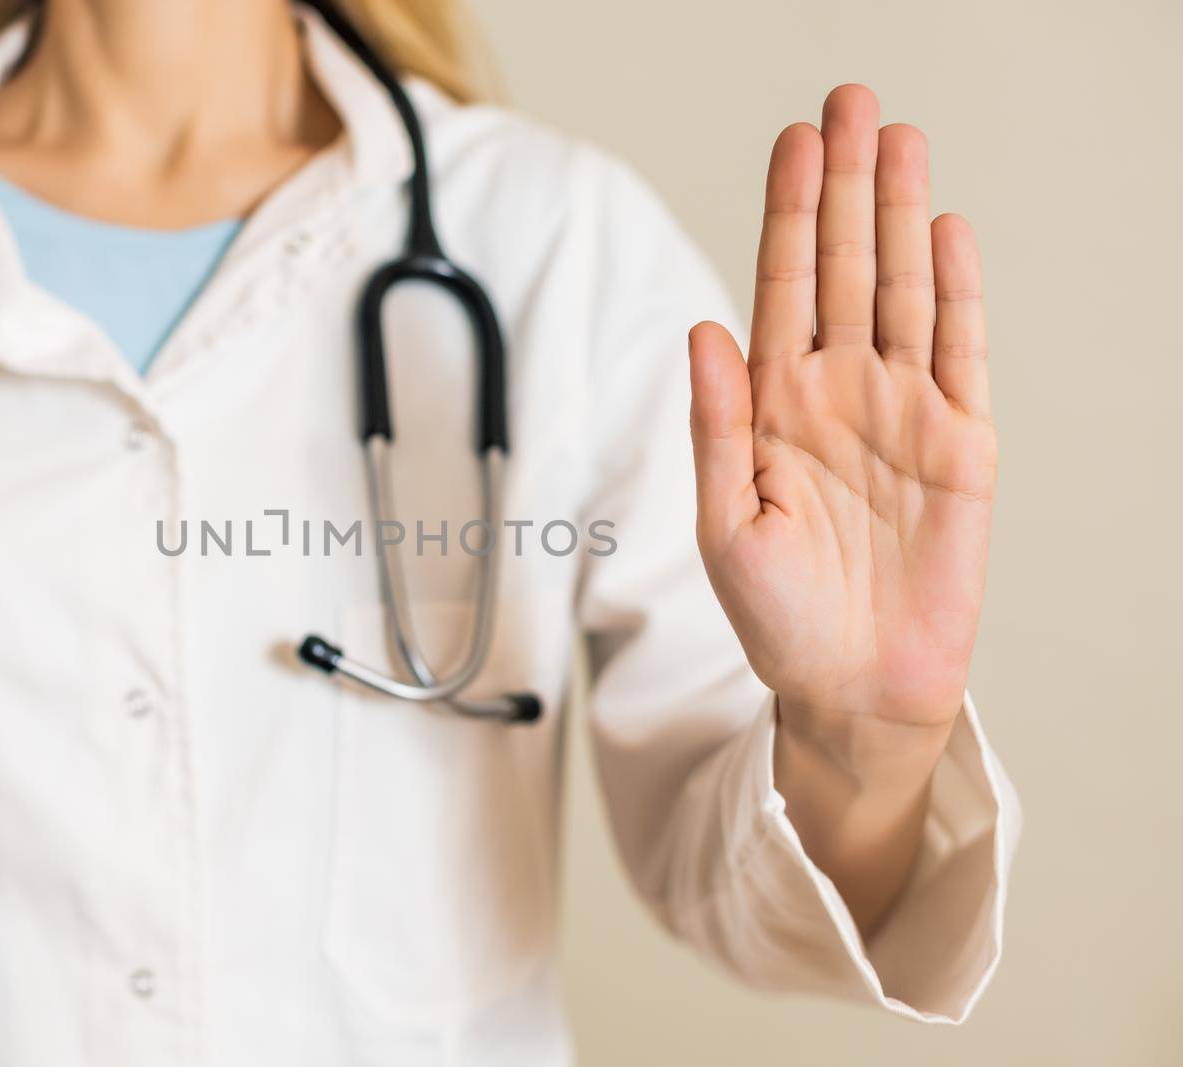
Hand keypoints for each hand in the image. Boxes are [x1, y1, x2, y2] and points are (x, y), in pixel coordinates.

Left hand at [689, 85, 993, 772]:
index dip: (788, 215)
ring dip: (900, 217)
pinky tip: (946, 232)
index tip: (792, 142)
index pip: (781, 289)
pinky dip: (958, 294)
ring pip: (903, 292)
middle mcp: (837, 393)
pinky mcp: (961, 446)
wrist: (852, 688)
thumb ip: (715, 424)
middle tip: (848, 101)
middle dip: (844, 187)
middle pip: (845, 269)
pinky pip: (960, 354)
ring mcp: (902, 412)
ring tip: (898, 139)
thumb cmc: (776, 617)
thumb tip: (702, 328)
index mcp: (773, 407)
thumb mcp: (724, 523)